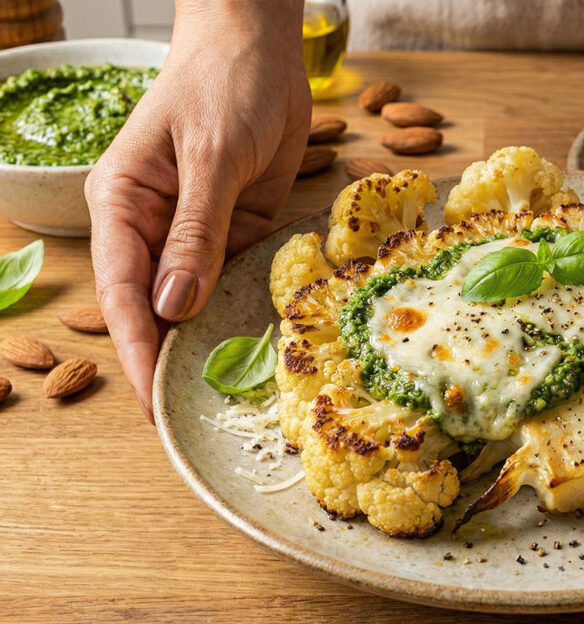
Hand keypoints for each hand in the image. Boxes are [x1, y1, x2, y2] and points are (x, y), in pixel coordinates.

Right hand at [86, 0, 309, 420]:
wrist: (263, 48)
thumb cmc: (224, 85)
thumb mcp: (211, 157)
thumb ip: (196, 231)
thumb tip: (176, 304)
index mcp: (123, 205)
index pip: (123, 291)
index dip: (136, 349)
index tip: (151, 401)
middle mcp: (153, 227)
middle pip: (155, 307)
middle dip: (169, 359)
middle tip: (192, 416)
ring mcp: (197, 233)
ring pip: (196, 301)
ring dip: (210, 343)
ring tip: (228, 400)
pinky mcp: (237, 231)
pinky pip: (237, 282)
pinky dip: (245, 313)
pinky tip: (261, 350)